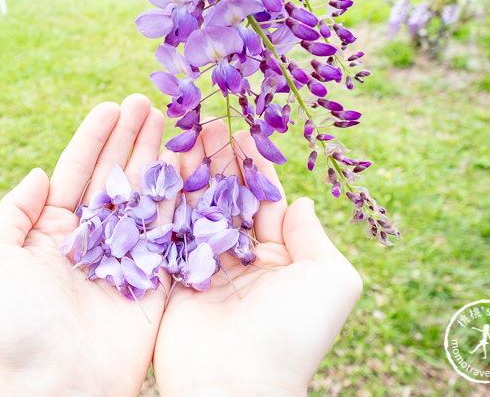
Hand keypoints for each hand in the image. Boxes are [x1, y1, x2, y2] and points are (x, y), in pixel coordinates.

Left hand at [0, 94, 173, 396]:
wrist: (62, 381)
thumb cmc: (21, 324)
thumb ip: (11, 212)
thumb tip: (39, 174)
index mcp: (54, 230)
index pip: (77, 171)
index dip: (94, 138)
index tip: (111, 106)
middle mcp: (93, 237)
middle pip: (116, 175)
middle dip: (132, 138)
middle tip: (149, 103)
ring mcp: (128, 255)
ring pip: (147, 194)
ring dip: (160, 157)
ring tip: (174, 122)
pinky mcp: (159, 276)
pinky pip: (173, 228)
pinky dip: (182, 195)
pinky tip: (192, 164)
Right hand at [153, 119, 362, 396]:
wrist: (236, 385)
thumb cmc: (292, 335)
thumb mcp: (330, 281)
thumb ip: (316, 237)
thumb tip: (301, 201)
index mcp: (279, 257)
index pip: (263, 198)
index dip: (252, 163)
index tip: (240, 127)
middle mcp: (241, 258)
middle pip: (226, 195)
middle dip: (216, 157)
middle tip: (203, 118)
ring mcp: (203, 267)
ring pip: (195, 206)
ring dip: (189, 169)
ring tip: (180, 131)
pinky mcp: (170, 277)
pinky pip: (167, 229)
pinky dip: (164, 198)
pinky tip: (159, 165)